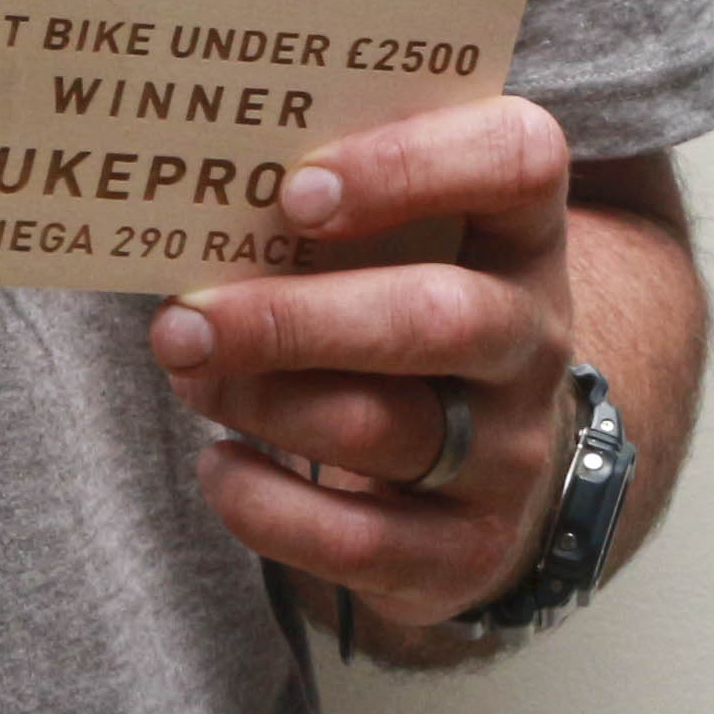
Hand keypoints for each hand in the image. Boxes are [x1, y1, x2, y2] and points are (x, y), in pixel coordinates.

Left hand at [144, 94, 577, 629]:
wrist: (493, 463)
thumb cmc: (402, 305)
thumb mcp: (403, 241)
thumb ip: (327, 201)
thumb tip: (184, 188)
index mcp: (519, 232)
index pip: (518, 162)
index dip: (412, 166)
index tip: (295, 189)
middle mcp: (529, 339)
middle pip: (436, 318)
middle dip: (293, 318)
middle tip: (184, 317)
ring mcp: (508, 451)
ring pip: (382, 427)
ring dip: (261, 400)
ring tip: (185, 370)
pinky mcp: (466, 551)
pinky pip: (360, 540)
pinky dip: (268, 506)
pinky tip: (219, 467)